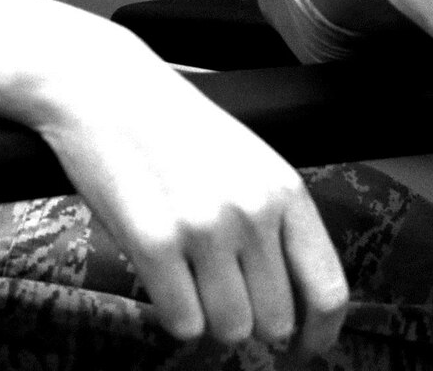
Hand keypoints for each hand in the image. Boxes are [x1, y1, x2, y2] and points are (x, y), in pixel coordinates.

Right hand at [32, 28, 349, 358]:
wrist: (104, 87)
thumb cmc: (173, 126)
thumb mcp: (247, 161)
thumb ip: (275, 223)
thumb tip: (292, 304)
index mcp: (284, 189)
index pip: (327, 290)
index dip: (319, 335)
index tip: (303, 349)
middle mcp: (251, 211)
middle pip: (274, 322)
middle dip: (249, 319)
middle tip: (220, 291)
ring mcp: (203, 228)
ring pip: (229, 329)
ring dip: (208, 317)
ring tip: (187, 275)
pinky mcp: (154, 242)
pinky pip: (182, 323)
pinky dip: (172, 312)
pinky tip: (162, 274)